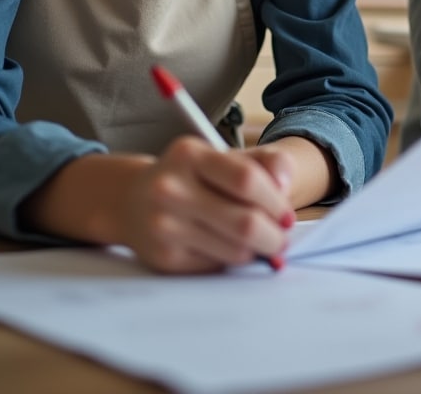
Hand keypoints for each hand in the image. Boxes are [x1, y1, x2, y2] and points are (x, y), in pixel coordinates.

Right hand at [118, 137, 295, 273]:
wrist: (132, 200)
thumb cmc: (192, 178)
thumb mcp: (225, 157)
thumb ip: (267, 162)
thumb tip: (286, 186)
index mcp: (190, 155)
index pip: (247, 180)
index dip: (277, 203)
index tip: (287, 216)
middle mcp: (171, 188)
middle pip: (244, 223)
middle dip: (274, 237)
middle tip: (281, 240)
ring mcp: (164, 224)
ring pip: (235, 250)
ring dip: (256, 251)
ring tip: (257, 243)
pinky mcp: (163, 256)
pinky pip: (216, 266)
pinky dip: (231, 260)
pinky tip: (226, 247)